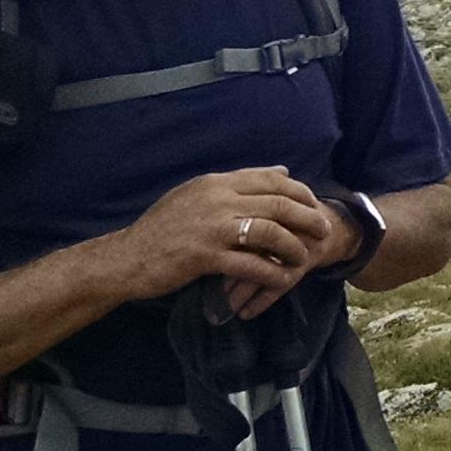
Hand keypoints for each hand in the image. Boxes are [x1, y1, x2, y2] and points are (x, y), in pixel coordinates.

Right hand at [112, 169, 342, 313]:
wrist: (128, 257)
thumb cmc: (163, 228)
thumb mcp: (197, 194)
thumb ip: (238, 183)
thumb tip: (282, 170)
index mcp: (216, 182)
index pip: (270, 179)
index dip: (299, 191)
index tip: (313, 203)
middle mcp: (217, 200)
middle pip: (278, 204)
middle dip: (307, 217)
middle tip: (322, 230)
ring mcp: (212, 228)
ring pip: (270, 233)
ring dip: (294, 247)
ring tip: (304, 257)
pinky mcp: (206, 256)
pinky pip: (252, 264)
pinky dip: (273, 273)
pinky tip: (283, 279)